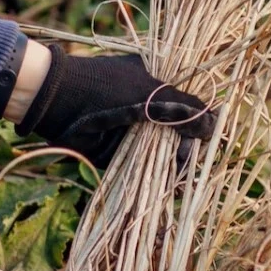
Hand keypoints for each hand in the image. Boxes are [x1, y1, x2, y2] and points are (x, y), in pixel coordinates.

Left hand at [16, 46, 216, 167]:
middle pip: (178, 134)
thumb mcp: (151, 94)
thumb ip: (183, 110)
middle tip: (187, 157)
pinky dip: (157, 176)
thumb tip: (214, 125)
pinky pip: (144, 167)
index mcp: (155, 87)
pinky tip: (170, 184)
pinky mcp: (120, 154)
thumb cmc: (105, 88)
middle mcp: (147, 110)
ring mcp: (133, 132)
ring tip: (179, 172)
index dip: (199, 124)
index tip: (206, 138)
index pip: (187, 107)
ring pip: (164, 153)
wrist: (56, 102)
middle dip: (187, 148)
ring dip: (175, 165)